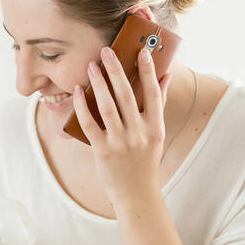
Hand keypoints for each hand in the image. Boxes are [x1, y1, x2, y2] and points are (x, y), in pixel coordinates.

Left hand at [71, 46, 171, 207]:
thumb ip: (159, 103)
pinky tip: (78, 91)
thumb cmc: (145, 159)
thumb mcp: (157, 133)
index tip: (142, 51)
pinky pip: (90, 124)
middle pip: (127, 96)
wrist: (136, 193)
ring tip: (92, 66)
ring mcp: (120, 143)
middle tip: (107, 51)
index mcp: (155, 128)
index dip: (148, 71)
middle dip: (116, 71)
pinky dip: (83, 106)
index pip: (153, 94)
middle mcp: (139, 134)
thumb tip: (165, 74)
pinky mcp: (103, 151)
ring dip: (99, 84)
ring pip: (107, 107)